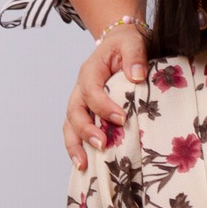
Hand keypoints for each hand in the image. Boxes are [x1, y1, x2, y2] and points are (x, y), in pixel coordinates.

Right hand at [62, 27, 148, 168]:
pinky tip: (86, 165)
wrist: (119, 42)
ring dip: (75, 145)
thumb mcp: (133, 42)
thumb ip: (135, 57)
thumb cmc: (126, 44)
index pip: (91, 91)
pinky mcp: (86, 112)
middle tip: (102, 145)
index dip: (103, 106)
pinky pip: (75, 131)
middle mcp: (81, 88)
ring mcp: (80, 101)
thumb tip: (137, 77)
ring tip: (83, 165)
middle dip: (86, 130)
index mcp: (90, 71)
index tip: (121, 119)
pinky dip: (78, 147)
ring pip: (69, 125)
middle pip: (74, 111)